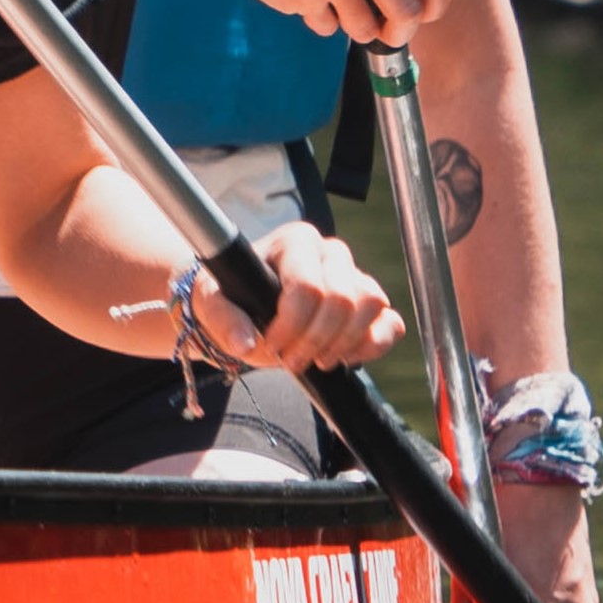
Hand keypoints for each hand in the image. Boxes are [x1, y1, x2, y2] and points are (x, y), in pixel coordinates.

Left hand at [195, 220, 405, 373]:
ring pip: (372, 305)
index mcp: (294, 242)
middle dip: (316, 339)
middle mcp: (330, 252)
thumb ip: (224, 320)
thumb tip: (245, 342)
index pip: (308, 285)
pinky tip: (343, 357)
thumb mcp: (212, 304)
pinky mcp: (368, 304)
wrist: (245, 309)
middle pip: (343, 298)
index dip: (292, 324)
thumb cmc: (231, 297)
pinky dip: (373, 346)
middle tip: (290, 360)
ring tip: (315, 360)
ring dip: (343, 343)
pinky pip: (391, 323)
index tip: (271, 344)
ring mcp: (354, 276)